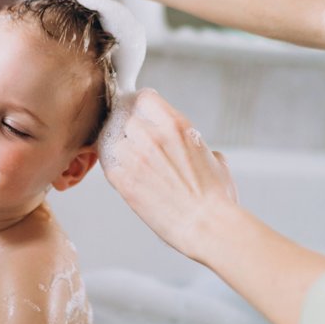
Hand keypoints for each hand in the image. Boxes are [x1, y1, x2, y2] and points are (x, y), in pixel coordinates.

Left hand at [101, 89, 238, 261]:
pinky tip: (126, 174)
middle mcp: (152, 136)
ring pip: (113, 139)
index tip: (142, 117)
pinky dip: (113, 166)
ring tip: (133, 163)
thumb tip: (194, 150)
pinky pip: (107, 162)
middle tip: (138, 145)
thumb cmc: (217, 197)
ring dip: (120, 148)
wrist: (208, 225)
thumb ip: (196, 146)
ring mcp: (135, 157)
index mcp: (176, 124)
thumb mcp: (215, 159)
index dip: (141, 107)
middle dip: (130, 130)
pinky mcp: (124, 181)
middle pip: (125, 118)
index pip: (144, 97)